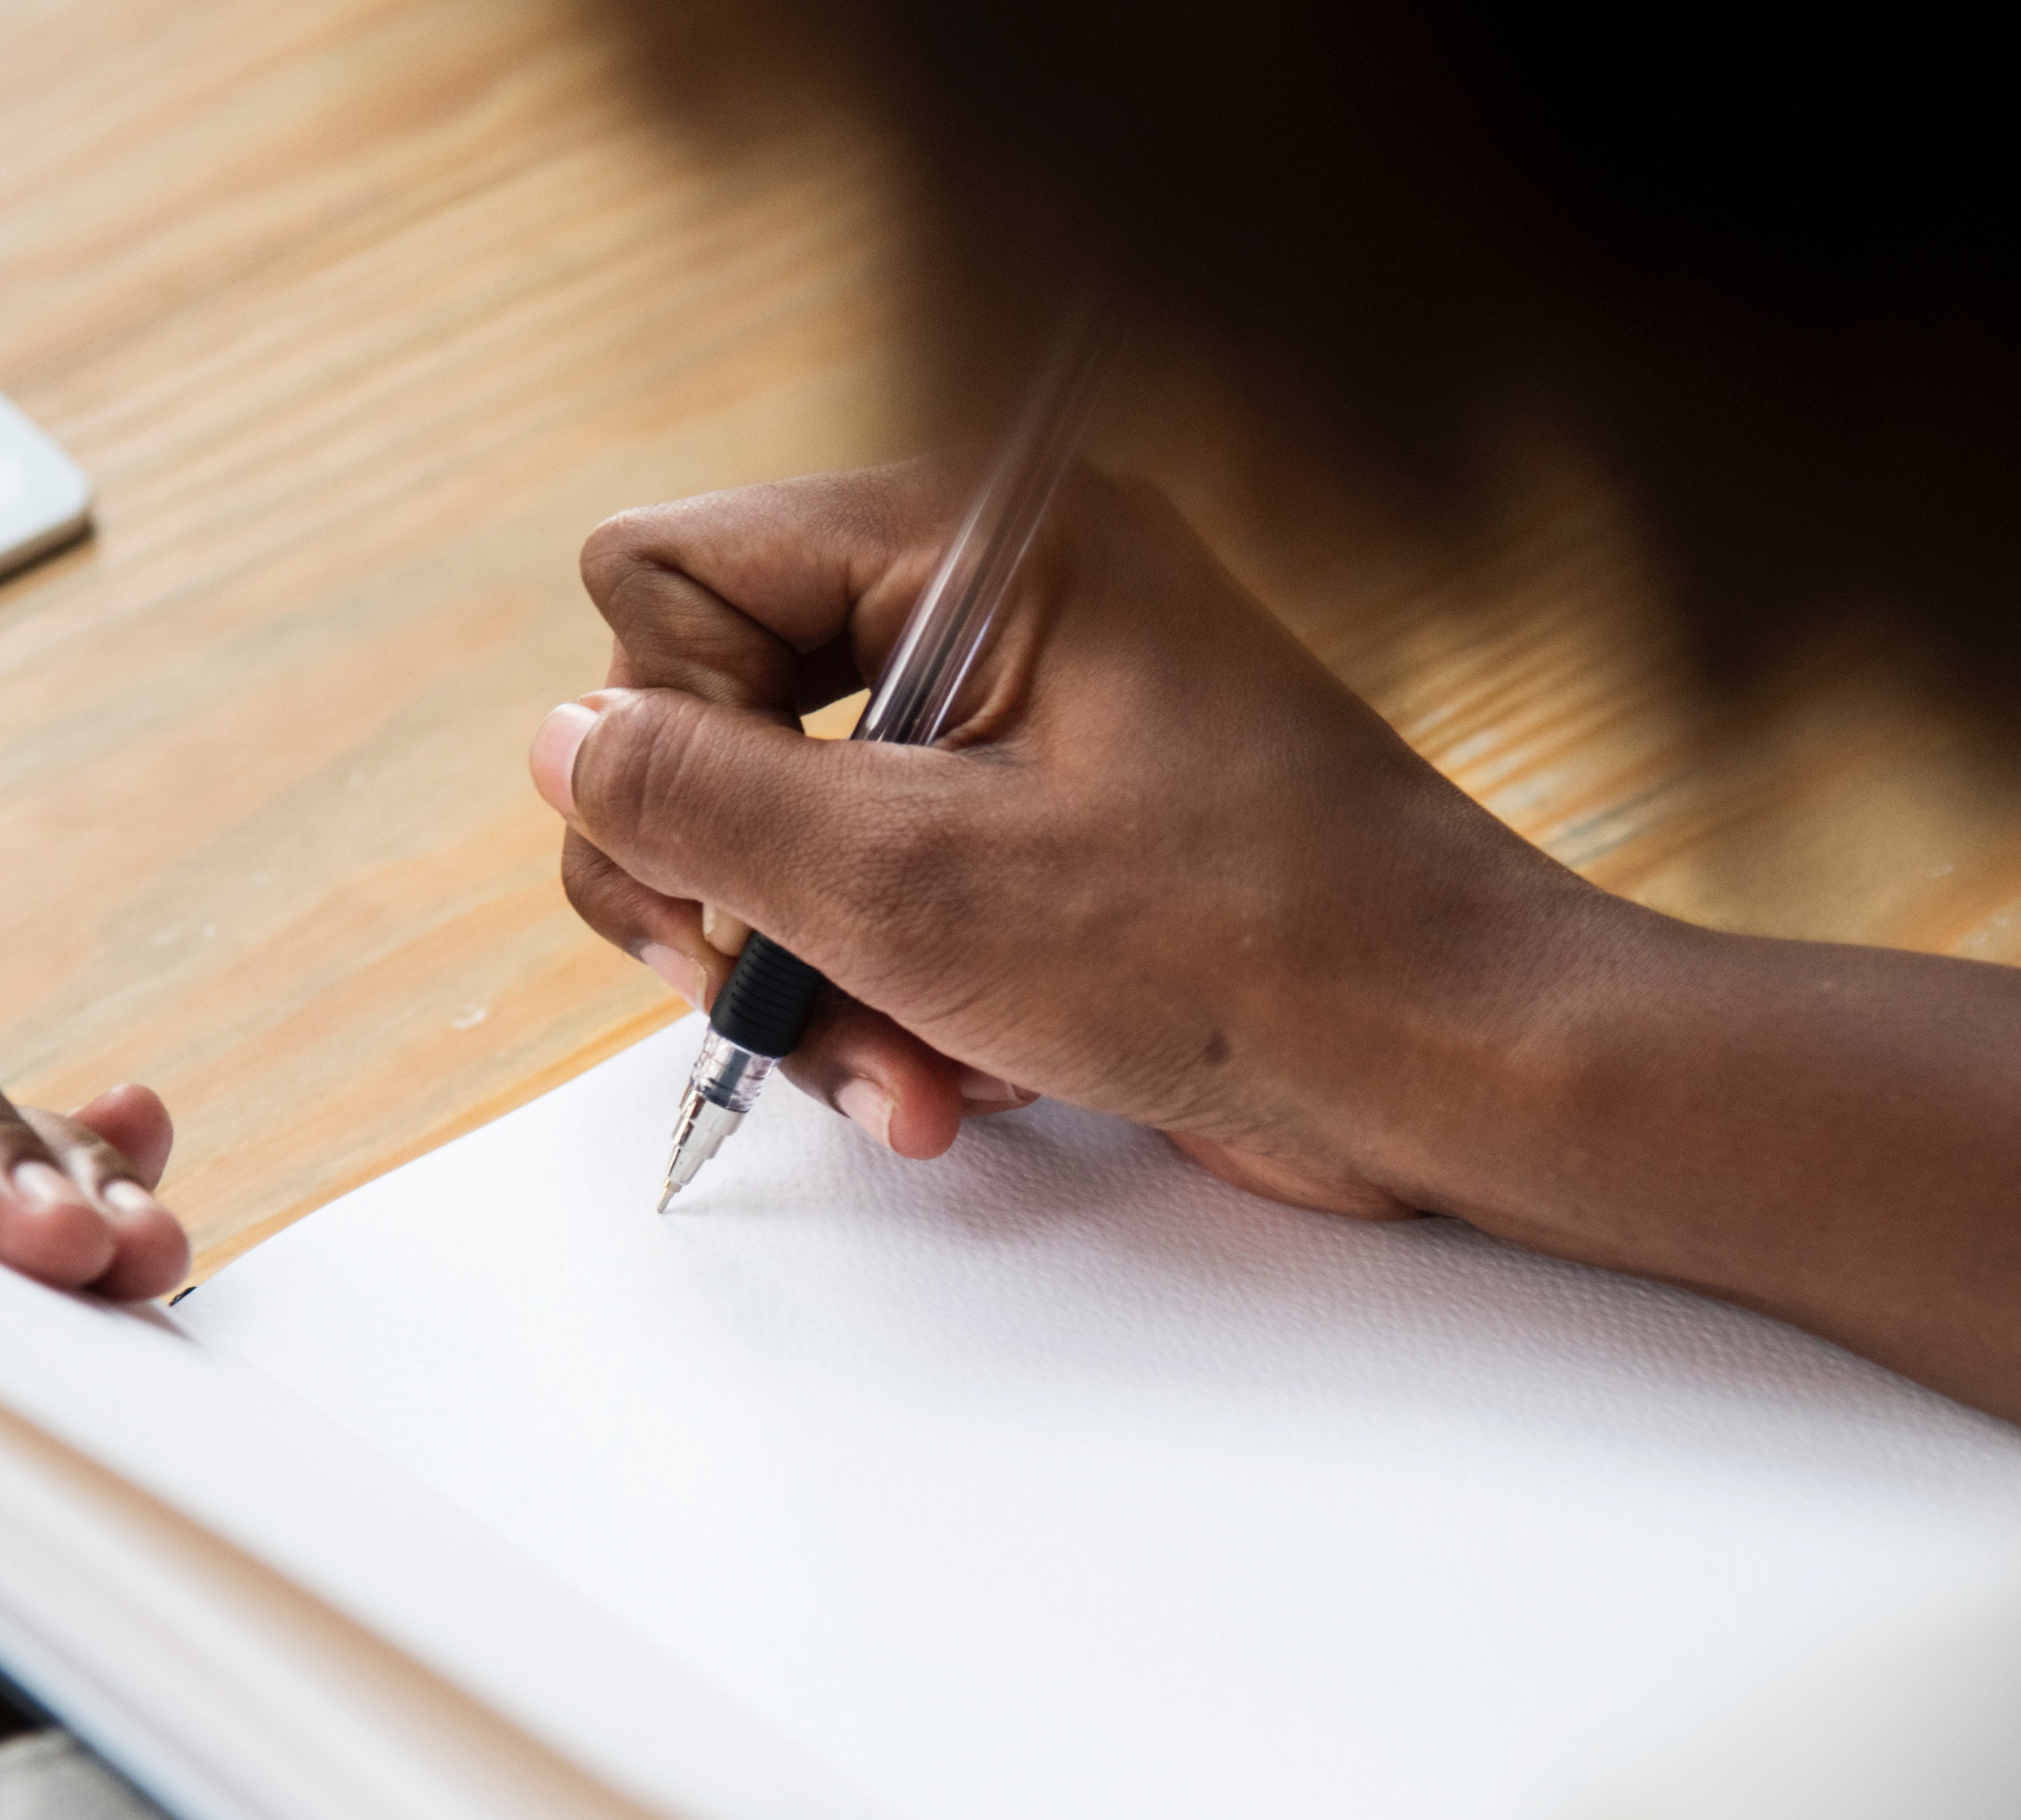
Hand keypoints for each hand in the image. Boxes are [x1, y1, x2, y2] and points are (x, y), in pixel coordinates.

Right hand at [540, 461, 1600, 1217]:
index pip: (668, 574)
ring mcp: (1030, 715)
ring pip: (796, 827)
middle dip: (732, 894)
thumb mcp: (915, 883)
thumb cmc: (1248, 948)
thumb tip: (563, 743)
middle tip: (760, 1005)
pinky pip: (894, 890)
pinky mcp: (1057, 827)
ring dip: (818, 980)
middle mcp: (998, 598)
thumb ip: (699, 804)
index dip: (658, 738)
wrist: (1457, 1060)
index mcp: (977, 537)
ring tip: (906, 1081)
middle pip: (716, 710)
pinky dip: (899, 1000)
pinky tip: (961, 1082)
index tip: (720, 880)